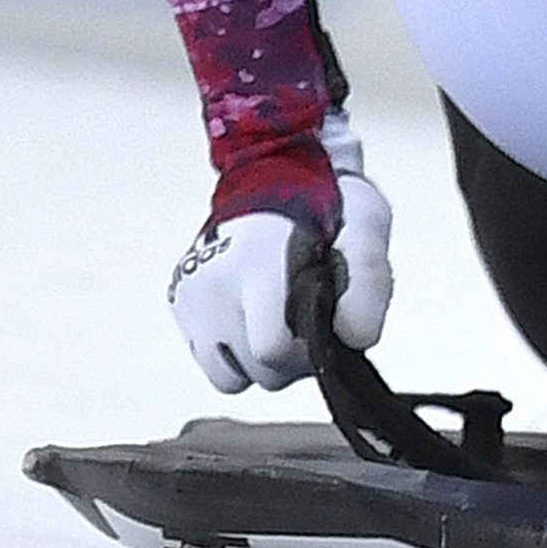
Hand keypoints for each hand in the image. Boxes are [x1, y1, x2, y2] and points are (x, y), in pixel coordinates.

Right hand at [166, 175, 393, 393]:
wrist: (274, 171)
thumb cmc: (323, 202)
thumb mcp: (365, 229)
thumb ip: (368, 283)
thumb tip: (355, 338)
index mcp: (257, 264)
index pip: (270, 349)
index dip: (304, 352)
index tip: (318, 324)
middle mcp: (214, 282)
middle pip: (255, 371)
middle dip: (287, 359)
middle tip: (303, 318)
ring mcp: (191, 294)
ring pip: (228, 376)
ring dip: (256, 360)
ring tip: (276, 320)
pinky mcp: (178, 302)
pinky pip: (208, 358)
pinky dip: (231, 348)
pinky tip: (251, 314)